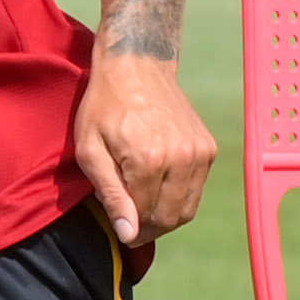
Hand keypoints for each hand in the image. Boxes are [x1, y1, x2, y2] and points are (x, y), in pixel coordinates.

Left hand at [70, 50, 214, 248]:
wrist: (137, 65)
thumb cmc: (105, 106)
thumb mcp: (90, 150)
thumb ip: (111, 194)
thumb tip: (129, 233)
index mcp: (148, 161)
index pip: (144, 218)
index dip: (129, 228)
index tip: (119, 224)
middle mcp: (181, 158)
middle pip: (170, 218)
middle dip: (149, 228)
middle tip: (131, 221)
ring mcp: (199, 153)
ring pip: (188, 209)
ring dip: (166, 216)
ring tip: (144, 205)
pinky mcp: (208, 148)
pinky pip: (197, 190)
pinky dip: (179, 197)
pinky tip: (159, 185)